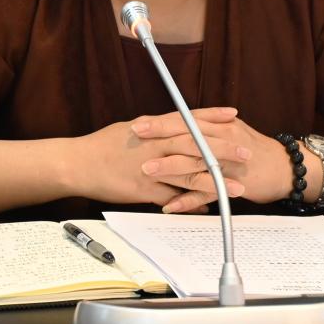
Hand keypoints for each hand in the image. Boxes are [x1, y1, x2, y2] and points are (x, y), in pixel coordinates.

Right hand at [75, 107, 249, 207]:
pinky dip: (192, 204)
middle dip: (224, 148)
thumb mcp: (132, 129)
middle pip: (196, 145)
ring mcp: (150, 168)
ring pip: (190, 173)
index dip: (212, 116)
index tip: (234, 115)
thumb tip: (172, 125)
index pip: (188, 119)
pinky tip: (209, 209)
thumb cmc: (102, 145)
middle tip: (247, 151)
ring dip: (216, 180)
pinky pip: (173, 198)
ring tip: (238, 186)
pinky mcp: (144, 190)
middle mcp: (155, 145)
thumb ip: (156, 129)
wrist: (76, 163)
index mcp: (153, 128)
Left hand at [135, 113, 301, 212]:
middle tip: (135, 139)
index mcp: (221, 126)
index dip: (163, 121)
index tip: (139, 122)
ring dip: (170, 167)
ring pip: (196, 163)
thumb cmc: (255, 149)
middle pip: (188, 136)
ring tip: (146, 171)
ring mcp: (229, 163)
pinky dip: (188, 199)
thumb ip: (208, 128)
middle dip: (160, 138)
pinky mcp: (234, 184)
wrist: (285, 168)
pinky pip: (207, 192)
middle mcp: (224, 140)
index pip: (188, 120)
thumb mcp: (231, 131)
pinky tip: (170, 206)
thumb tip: (181, 123)